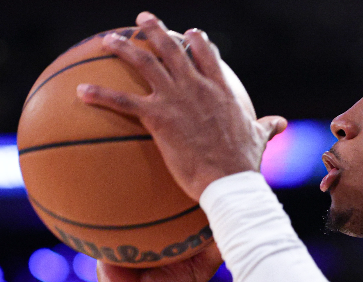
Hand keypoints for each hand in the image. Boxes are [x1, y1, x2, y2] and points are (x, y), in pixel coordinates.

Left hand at [77, 11, 286, 199]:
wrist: (229, 180)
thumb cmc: (244, 165)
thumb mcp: (259, 140)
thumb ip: (266, 127)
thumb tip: (281, 123)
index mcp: (220, 91)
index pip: (208, 56)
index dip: (197, 42)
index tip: (189, 34)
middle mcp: (196, 86)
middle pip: (172, 49)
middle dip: (155, 31)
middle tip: (142, 20)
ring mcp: (176, 98)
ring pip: (144, 62)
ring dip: (123, 47)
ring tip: (107, 40)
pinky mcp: (158, 116)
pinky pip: (122, 100)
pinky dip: (100, 94)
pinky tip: (81, 91)